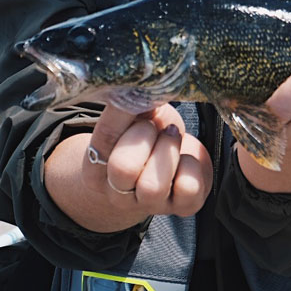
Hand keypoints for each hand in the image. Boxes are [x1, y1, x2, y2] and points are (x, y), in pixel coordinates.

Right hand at [45, 103, 212, 232]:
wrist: (164, 165)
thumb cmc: (146, 136)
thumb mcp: (136, 116)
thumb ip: (134, 105)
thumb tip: (144, 84)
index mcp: (98, 166)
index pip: (105, 137)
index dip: (125, 113)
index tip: (140, 102)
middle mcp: (119, 192)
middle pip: (123, 169)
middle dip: (146, 136)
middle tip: (157, 127)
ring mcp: (151, 204)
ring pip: (153, 186)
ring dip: (168, 151)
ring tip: (173, 139)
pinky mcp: (184, 206)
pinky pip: (189, 188)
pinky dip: (193, 166)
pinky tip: (187, 159)